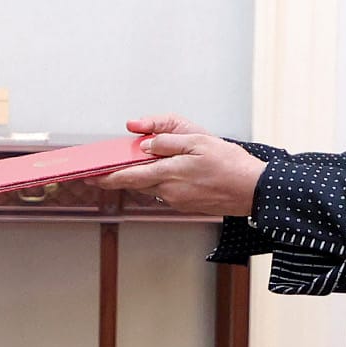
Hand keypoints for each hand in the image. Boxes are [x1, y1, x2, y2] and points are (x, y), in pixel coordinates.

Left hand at [107, 119, 265, 217]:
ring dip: (146, 176)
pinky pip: (167, 191)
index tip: (91, 176)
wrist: (254, 191)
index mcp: (170, 173)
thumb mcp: (199, 140)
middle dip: (122, 176)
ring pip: (153, 186)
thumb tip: (144, 144)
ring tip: (147, 162)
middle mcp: (170, 191)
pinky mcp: (187, 205)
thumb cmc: (230, 163)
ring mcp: (178, 201)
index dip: (108, 177)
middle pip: (138, 183)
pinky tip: (172, 171)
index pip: (129, 176)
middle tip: (106, 169)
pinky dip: (163, 181)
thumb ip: (168, 141)